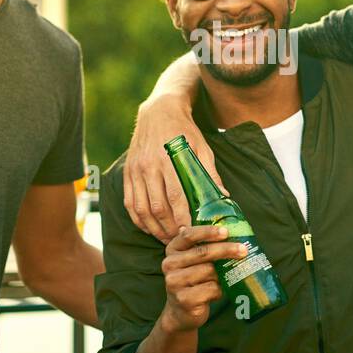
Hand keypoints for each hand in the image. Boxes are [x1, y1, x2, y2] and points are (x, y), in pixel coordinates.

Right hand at [124, 95, 223, 241]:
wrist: (158, 111)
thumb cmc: (184, 131)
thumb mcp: (202, 147)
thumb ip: (210, 173)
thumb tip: (224, 197)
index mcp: (169, 159)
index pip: (176, 196)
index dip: (183, 218)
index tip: (191, 233)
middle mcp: (149, 166)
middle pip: (158, 206)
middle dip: (169, 228)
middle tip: (181, 241)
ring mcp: (135, 170)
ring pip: (142, 208)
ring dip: (153, 228)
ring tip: (166, 238)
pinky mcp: (128, 172)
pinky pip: (129, 202)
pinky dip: (138, 219)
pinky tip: (149, 227)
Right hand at [158, 225, 241, 332]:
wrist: (181, 312)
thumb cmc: (193, 281)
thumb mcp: (193, 261)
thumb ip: (204, 247)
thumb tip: (232, 232)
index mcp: (173, 250)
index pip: (189, 235)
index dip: (208, 232)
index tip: (226, 231)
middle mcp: (170, 264)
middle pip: (202, 252)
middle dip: (226, 250)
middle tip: (243, 250)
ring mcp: (175, 282)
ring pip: (209, 271)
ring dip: (221, 275)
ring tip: (221, 280)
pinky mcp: (184, 299)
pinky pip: (211, 289)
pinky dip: (219, 290)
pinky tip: (215, 294)